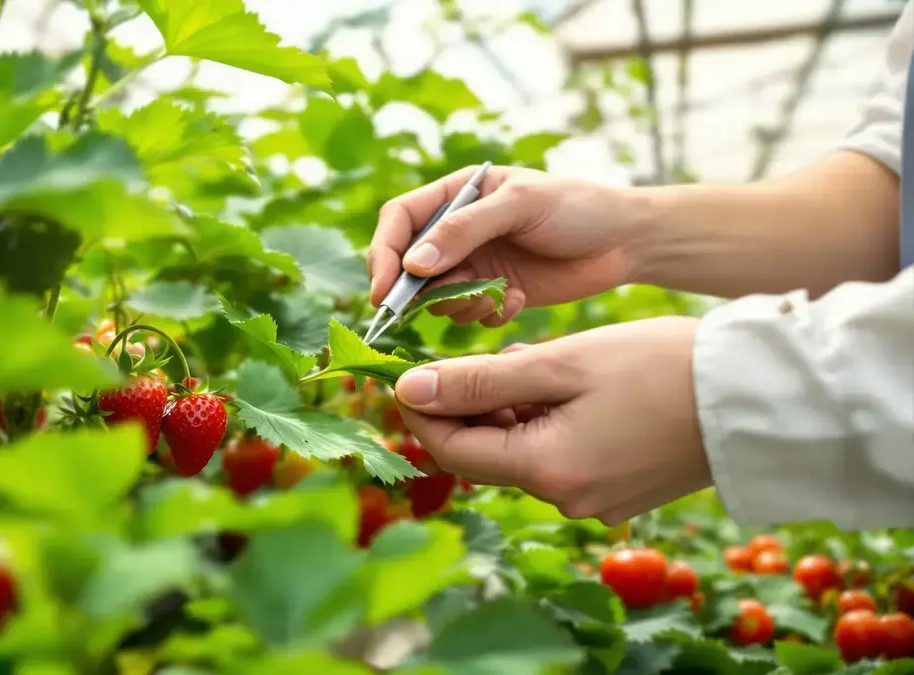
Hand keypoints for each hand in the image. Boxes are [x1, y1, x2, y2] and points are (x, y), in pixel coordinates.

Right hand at [368, 165, 643, 325]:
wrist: (626, 241)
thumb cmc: (577, 207)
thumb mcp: (519, 206)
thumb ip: (464, 231)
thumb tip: (413, 264)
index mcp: (456, 195)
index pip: (399, 221)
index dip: (384, 255)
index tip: (383, 291)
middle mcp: (457, 231)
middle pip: (409, 265)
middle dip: (420, 291)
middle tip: (442, 305)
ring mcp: (474, 264)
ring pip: (437, 296)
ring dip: (459, 304)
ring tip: (494, 297)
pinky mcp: (493, 293)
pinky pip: (468, 315)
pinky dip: (486, 315)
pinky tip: (516, 301)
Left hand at [392, 317, 711, 524]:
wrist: (757, 396)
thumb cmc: (660, 368)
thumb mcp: (561, 363)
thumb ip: (480, 380)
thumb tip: (410, 390)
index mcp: (547, 471)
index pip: (453, 450)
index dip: (422, 411)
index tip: (406, 369)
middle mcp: (566, 499)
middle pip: (486, 453)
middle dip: (469, 404)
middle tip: (471, 352)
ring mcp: (594, 501)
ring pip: (522, 451)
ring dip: (508, 407)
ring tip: (525, 356)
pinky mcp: (617, 492)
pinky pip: (557, 456)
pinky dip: (543, 420)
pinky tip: (556, 381)